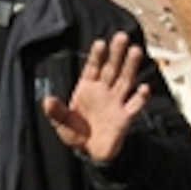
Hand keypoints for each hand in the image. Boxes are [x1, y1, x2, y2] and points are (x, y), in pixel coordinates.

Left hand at [40, 32, 152, 162]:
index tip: (100, 43)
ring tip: (135, 50)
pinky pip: (135, 105)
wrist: (90, 153)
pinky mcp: (125, 117)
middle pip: (112, 68)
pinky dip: (141, 97)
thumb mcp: (61, 123)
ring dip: (131, 66)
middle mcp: (104, 91)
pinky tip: (144, 89)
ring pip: (125, 80)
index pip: (93, 68)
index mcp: (87, 89)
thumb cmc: (75, 133)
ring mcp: (116, 102)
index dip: (96, 56)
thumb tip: (47, 100)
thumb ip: (56, 112)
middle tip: (121, 36)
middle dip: (116, 53)